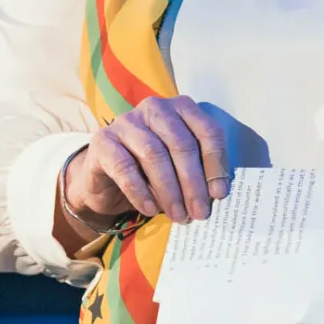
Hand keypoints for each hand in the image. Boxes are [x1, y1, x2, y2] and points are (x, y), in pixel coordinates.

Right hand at [64, 95, 229, 227]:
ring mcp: (127, 121)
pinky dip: (140, 192)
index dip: (216, 163)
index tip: (219, 194)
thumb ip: (200, 171)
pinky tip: (150, 210)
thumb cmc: (152, 172)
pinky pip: (125, 167)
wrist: (106, 181)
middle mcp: (155, 108)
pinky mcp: (103, 141)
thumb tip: (218, 191)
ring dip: (169, 191)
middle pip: (181, 144)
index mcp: (181, 107)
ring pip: (154, 155)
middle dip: (193, 182)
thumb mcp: (180, 168)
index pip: (207, 131)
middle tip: (199, 212)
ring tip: (178, 216)